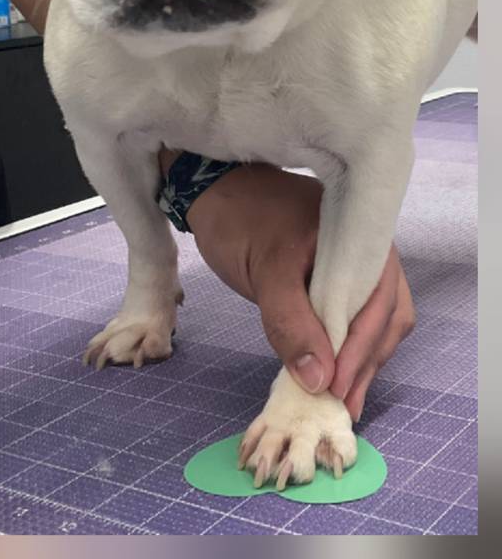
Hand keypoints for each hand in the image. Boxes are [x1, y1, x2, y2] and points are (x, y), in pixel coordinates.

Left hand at [179, 158, 415, 420]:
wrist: (214, 190)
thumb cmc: (240, 220)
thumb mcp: (264, 271)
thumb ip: (290, 323)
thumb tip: (320, 380)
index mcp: (364, 243)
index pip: (378, 308)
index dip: (361, 352)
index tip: (337, 388)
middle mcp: (370, 257)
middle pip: (383, 322)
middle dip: (363, 365)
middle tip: (341, 406)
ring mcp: (355, 270)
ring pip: (371, 325)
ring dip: (357, 362)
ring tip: (340, 402)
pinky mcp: (334, 283)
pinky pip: (350, 319)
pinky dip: (342, 349)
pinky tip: (329, 376)